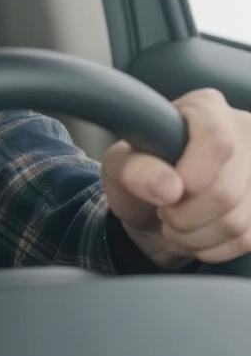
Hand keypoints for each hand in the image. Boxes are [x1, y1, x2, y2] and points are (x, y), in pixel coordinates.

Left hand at [102, 88, 250, 266]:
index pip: (216, 141)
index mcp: (205, 107)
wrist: (154, 204)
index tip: (167, 194)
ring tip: (173, 222)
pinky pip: (246, 239)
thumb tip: (167, 187)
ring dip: (194, 235)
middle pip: (225, 190)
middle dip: (183, 215)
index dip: (193, 175)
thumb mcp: (118, 166)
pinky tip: (196, 232)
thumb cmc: (137, 174)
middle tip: (161, 210)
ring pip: (237, 222)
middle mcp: (242, 132)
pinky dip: (212, 247)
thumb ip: (134, 169)